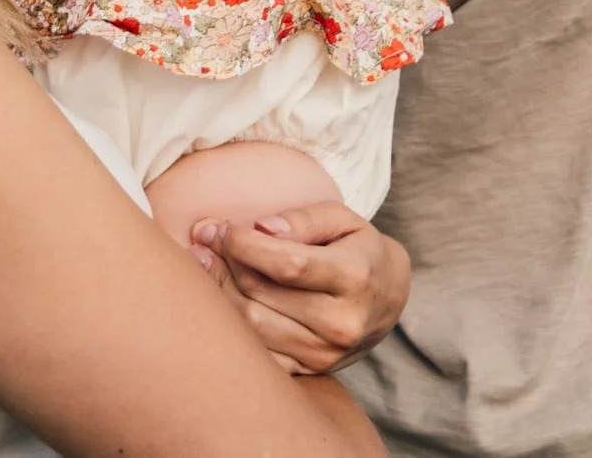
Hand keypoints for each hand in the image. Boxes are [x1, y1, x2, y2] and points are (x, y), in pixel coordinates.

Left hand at [192, 204, 409, 375]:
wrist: (386, 298)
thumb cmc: (357, 249)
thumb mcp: (342, 220)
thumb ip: (303, 219)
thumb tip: (260, 228)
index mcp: (356, 277)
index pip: (287, 264)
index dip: (245, 245)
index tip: (222, 228)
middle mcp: (343, 322)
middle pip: (263, 295)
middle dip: (226, 263)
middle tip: (205, 239)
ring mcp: (326, 353)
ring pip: (252, 326)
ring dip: (220, 293)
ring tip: (206, 263)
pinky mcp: (310, 371)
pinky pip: (257, 352)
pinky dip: (232, 326)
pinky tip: (220, 299)